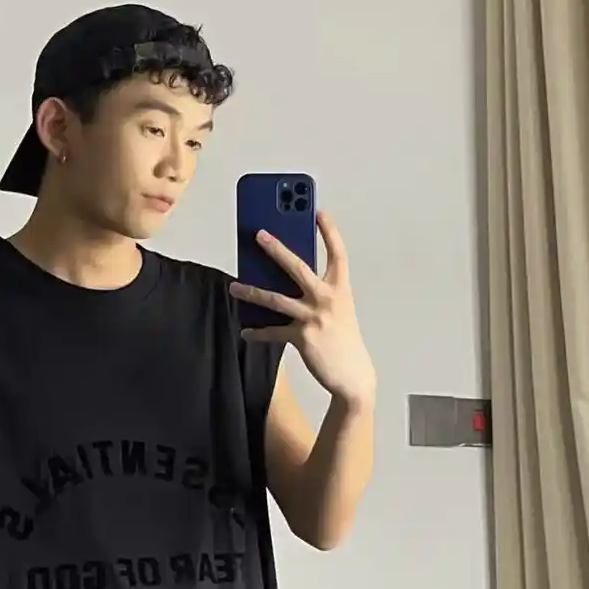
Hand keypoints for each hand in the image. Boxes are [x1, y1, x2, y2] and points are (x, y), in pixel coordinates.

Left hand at [229, 211, 375, 406]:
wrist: (353, 376)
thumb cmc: (343, 340)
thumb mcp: (338, 310)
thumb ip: (318, 293)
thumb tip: (284, 281)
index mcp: (341, 289)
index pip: (338, 253)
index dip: (329, 231)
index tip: (318, 211)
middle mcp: (328, 299)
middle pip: (298, 267)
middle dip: (277, 249)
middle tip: (259, 234)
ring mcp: (314, 318)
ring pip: (275, 299)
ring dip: (251, 292)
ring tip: (234, 287)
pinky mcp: (301, 338)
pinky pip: (272, 332)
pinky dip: (257, 333)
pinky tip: (245, 332)